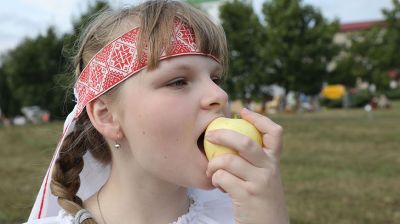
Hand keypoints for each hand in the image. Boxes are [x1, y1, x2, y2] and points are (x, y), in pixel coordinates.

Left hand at [205, 108, 288, 223]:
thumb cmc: (260, 202)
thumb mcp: (264, 179)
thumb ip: (254, 163)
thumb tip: (230, 141)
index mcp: (274, 162)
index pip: (275, 133)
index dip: (259, 118)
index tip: (243, 112)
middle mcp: (270, 169)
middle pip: (246, 142)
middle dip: (223, 135)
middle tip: (209, 135)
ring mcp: (259, 182)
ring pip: (229, 160)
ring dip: (213, 164)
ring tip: (210, 171)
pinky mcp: (247, 196)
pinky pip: (223, 178)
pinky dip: (215, 179)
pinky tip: (217, 185)